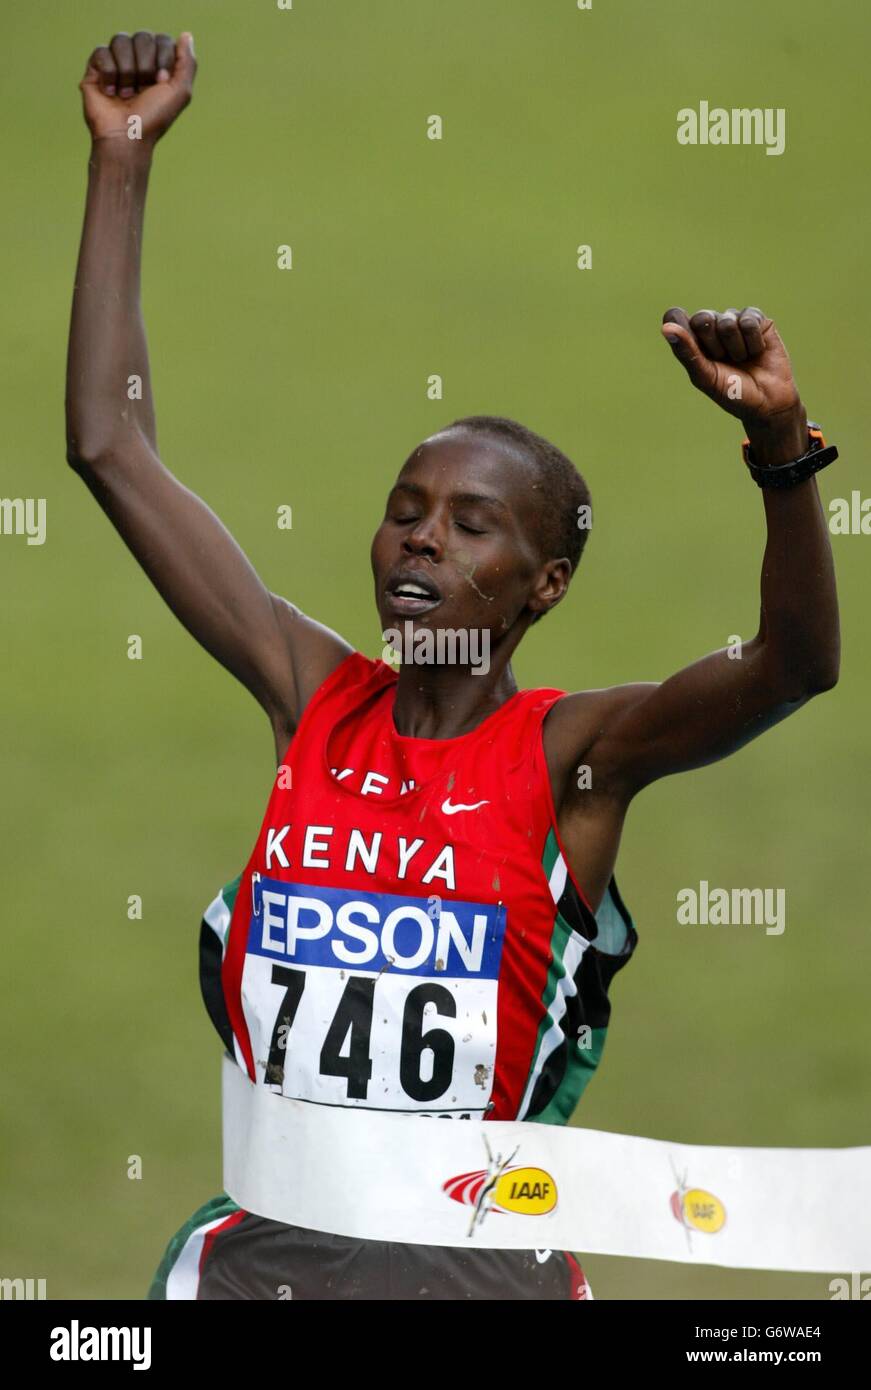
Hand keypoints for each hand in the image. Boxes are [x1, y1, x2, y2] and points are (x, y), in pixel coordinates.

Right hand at [80, 31, 196, 144]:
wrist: (127, 137)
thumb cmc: (154, 118)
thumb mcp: (180, 92)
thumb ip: (188, 63)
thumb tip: (186, 35)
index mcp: (158, 63)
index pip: (162, 40)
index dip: (163, 60)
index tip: (161, 83)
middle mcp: (137, 59)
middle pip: (142, 37)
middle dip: (145, 67)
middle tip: (142, 90)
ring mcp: (116, 61)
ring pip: (120, 40)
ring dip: (127, 72)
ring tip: (126, 94)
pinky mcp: (96, 67)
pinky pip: (102, 51)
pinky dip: (109, 75)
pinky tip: (110, 93)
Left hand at [661, 307, 803, 439]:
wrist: (767, 401)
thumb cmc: (732, 392)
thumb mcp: (705, 376)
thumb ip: (686, 352)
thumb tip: (665, 328)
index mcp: (692, 340)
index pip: (675, 317)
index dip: (682, 328)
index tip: (695, 349)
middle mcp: (711, 326)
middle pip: (702, 318)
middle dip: (714, 345)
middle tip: (724, 360)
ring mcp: (734, 320)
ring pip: (727, 321)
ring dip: (736, 348)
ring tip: (742, 359)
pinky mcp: (757, 319)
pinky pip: (749, 321)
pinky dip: (753, 342)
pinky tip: (757, 351)